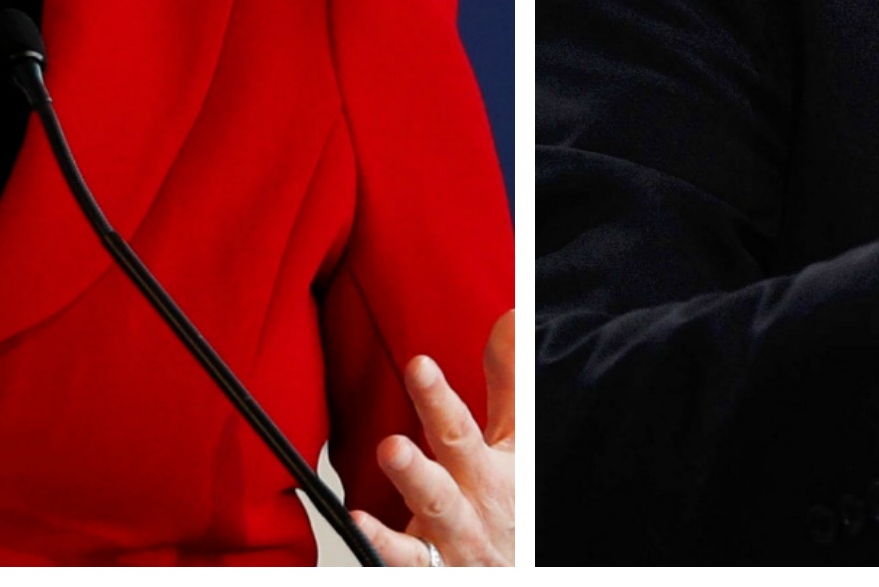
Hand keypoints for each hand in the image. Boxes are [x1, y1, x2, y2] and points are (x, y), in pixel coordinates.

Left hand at [351, 309, 513, 565]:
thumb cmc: (516, 506)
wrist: (521, 569)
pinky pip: (409, 564)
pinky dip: (384, 547)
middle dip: (417, 468)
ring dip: (406, 499)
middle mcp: (469, 509)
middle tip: (391, 444)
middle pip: (442, 486)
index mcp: (487, 474)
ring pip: (428, 523)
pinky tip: (357, 526)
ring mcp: (451, 544)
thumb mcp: (518, 446)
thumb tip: (508, 317)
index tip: (417, 366)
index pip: (459, 434)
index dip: (437, 401)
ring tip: (384, 470)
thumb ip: (508, 386)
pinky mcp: (434, 572)